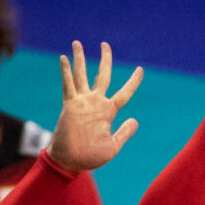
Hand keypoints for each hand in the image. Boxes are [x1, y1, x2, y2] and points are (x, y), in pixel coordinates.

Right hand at [49, 41, 142, 172]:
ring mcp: (82, 103)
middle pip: (103, 76)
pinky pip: (68, 85)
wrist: (72, 161)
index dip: (133, 82)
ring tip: (77, 43)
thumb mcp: (114, 145)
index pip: (124, 93)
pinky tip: (64, 58)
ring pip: (82, 75)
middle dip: (105, 60)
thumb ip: (124, 132)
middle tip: (105, 44)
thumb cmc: (91, 156)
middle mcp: (96, 103)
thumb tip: (135, 120)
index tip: (140, 70)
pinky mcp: (70, 105)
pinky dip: (66, 71)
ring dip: (80, 59)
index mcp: (108, 112)